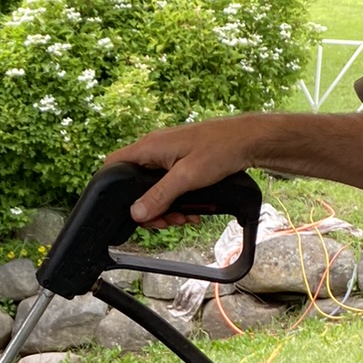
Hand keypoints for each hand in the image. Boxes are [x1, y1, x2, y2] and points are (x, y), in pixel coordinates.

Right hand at [106, 116, 272, 225]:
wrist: (248, 141)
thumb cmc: (220, 150)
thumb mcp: (187, 178)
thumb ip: (160, 196)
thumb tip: (136, 213)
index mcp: (149, 147)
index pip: (113, 166)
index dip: (114, 189)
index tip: (132, 210)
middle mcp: (155, 148)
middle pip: (135, 184)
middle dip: (149, 207)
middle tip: (165, 222)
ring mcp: (168, 154)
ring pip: (154, 187)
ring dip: (166, 207)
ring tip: (183, 219)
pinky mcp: (181, 160)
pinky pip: (169, 184)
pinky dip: (177, 200)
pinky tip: (191, 212)